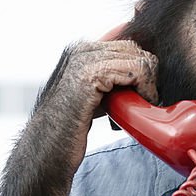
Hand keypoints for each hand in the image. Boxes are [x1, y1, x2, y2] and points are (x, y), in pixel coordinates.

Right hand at [0, 38, 157, 195]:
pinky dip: (145, 89)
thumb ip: (108, 79)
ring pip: (140, 59)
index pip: (128, 47)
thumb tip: (140, 74)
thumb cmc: (69, 129)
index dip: (141, 72)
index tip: (140, 96)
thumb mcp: (92, 96)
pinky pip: (137, 70)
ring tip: (139, 108)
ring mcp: (84, 59)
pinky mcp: (91, 75)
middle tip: (143, 103)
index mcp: (81, 50)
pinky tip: (135, 109)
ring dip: (148, 86)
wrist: (47, 149)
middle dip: (147, 77)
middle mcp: (81, 49)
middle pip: (136, 50)